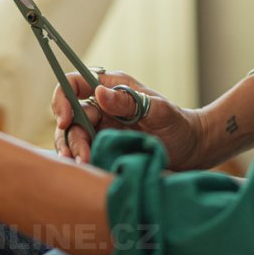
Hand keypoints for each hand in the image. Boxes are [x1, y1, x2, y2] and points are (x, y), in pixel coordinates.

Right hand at [52, 70, 204, 169]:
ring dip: (73, 151)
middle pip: (69, 117)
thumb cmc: (178, 125)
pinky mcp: (103, 147)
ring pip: (73, 137)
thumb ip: (129, 102)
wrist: (190, 150)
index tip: (65, 120)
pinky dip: (81, 161)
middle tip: (80, 158)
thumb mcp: (159, 112)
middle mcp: (102, 106)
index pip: (74, 84)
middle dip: (70, 137)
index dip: (63, 99)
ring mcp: (101, 127)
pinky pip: (83, 152)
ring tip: (83, 165)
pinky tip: (87, 170)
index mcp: (111, 87)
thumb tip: (99, 93)